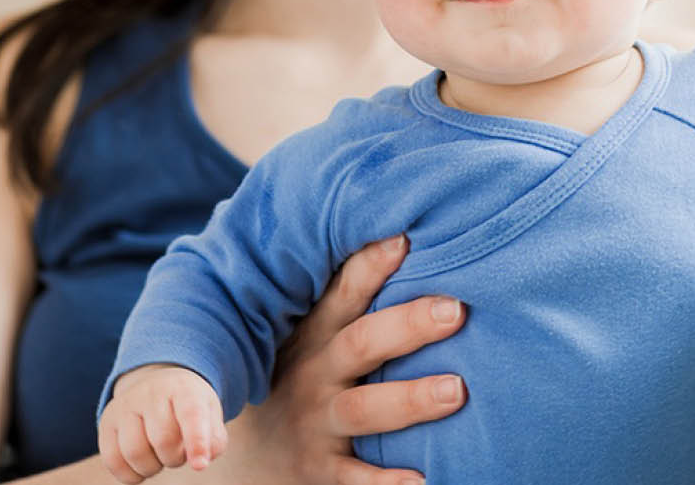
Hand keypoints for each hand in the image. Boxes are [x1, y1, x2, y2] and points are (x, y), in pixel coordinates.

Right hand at [98, 365, 229, 483]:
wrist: (156, 383)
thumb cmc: (187, 405)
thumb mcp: (209, 413)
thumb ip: (214, 439)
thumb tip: (202, 459)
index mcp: (183, 388)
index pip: (190, 414)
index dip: (196, 442)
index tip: (200, 465)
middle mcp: (151, 392)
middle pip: (163, 441)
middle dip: (175, 458)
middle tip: (178, 451)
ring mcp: (125, 405)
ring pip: (135, 453)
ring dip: (152, 467)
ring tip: (160, 455)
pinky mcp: (106, 422)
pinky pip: (113, 462)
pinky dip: (131, 474)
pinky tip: (142, 464)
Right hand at [241, 234, 467, 483]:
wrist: (237, 454)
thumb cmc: (297, 375)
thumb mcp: (308, 334)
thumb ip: (348, 295)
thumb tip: (407, 234)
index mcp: (316, 333)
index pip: (344, 292)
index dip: (371, 265)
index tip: (406, 240)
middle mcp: (315, 374)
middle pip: (361, 343)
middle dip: (408, 325)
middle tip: (455, 310)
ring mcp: (317, 423)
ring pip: (363, 409)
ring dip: (410, 399)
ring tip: (456, 391)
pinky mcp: (321, 470)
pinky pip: (355, 479)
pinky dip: (388, 483)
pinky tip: (424, 481)